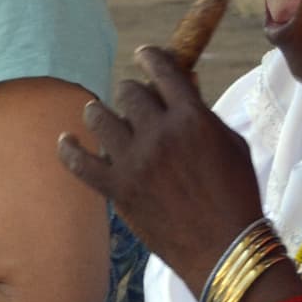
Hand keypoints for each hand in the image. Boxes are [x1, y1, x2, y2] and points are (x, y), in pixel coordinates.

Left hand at [56, 46, 264, 293]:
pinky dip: (69, 149)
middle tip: (132, 100)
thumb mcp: (232, 144)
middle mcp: (159, 133)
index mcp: (191, 118)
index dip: (151, 57)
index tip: (143, 54)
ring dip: (99, 112)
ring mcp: (134, 161)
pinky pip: (79, 162)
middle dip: (131, 91)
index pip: (163, 70)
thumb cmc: (236, 195)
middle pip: (129, 92)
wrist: (224, 247)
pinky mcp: (116, 188)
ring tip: (99, 114)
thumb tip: (181, 87)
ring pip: (99, 117)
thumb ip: (202, 114)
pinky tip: (65, 140)